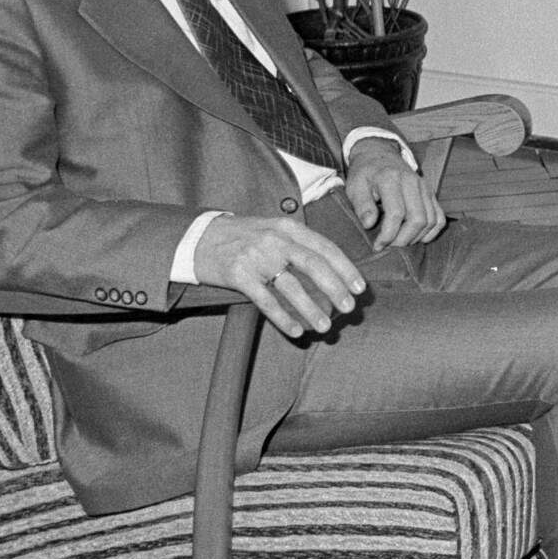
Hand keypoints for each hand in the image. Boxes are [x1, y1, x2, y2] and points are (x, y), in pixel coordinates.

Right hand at [194, 214, 366, 339]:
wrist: (198, 237)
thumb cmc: (243, 237)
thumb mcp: (272, 230)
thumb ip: (298, 244)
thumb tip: (331, 271)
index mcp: (288, 227)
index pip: (324, 247)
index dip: (346, 268)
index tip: (360, 287)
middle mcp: (275, 239)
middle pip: (314, 265)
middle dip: (336, 288)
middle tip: (350, 308)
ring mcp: (256, 257)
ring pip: (291, 286)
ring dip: (312, 309)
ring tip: (326, 327)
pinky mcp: (238, 275)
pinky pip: (266, 301)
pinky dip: (282, 317)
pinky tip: (295, 331)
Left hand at [344, 137, 444, 246]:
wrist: (380, 155)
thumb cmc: (366, 174)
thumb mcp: (355, 186)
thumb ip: (361, 205)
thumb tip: (369, 224)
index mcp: (391, 179)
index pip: (396, 213)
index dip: (388, 234)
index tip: (377, 245)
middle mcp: (412, 182)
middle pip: (417, 219)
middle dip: (403, 239)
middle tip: (390, 246)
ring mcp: (425, 187)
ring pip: (431, 220)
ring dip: (416, 237)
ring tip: (400, 242)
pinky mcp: (431, 193)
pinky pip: (440, 217)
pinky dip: (432, 232)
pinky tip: (418, 238)